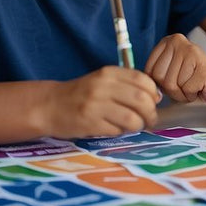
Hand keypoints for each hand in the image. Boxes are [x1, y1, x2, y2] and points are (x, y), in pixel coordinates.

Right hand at [42, 66, 159, 138]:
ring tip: (136, 127)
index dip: (153, 93)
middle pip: (141, 100)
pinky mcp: (89, 123)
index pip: (142, 80)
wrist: (49, 106)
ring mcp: (95, 105)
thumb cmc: (81, 94)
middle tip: (150, 119)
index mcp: (109, 73)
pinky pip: (116, 130)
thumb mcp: (103, 81)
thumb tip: (156, 97)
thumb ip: (127, 85)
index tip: (154, 101)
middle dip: (151, 113)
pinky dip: (122, 132)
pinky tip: (117, 130)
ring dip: (138, 125)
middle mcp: (102, 86)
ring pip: (131, 118)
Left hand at [145, 33, 205, 106]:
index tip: (173, 79)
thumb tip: (143, 85)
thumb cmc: (192, 80)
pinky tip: (200, 87)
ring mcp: (193, 52)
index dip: (160, 83)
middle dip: (170, 89)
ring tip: (193, 85)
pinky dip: (191, 95)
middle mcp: (180, 42)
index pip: (149, 70)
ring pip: (172, 85)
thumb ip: (154, 74)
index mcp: (169, 41)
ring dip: (181, 93)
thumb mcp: (168, 72)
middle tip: (184, 84)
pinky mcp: (203, 68)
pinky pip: (186, 90)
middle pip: (160, 77)